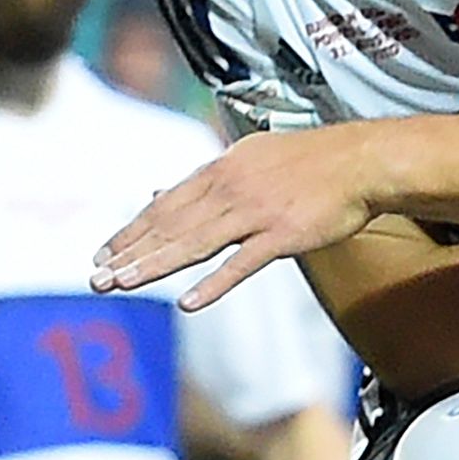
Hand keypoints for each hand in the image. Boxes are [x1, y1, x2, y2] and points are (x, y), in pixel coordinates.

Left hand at [95, 126, 379, 307]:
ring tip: (123, 286)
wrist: (362, 162)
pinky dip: (214, 283)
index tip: (102, 254)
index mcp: (219, 170)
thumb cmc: (309, 161)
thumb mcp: (248, 157)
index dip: (131, 232)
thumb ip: (204, 180)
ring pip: (194, 244)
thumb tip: (159, 191)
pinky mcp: (283, 234)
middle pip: (170, 227)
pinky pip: (242, 263)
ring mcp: (255, 213)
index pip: (163, 206)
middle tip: (97, 279)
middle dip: (130, 254)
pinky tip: (189, 302)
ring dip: (156, 267)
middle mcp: (229, 190)